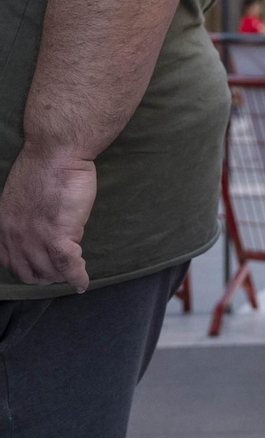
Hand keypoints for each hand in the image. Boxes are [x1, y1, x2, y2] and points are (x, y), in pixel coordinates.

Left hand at [0, 144, 95, 289]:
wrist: (56, 154)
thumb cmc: (43, 167)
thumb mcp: (20, 196)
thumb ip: (23, 217)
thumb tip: (38, 227)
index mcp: (2, 227)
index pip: (10, 262)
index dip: (27, 268)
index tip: (41, 267)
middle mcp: (14, 238)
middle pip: (29, 272)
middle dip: (46, 275)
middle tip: (61, 271)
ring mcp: (34, 239)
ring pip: (50, 272)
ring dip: (63, 275)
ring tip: (75, 273)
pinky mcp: (58, 237)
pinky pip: (68, 266)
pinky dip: (77, 278)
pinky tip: (82, 283)